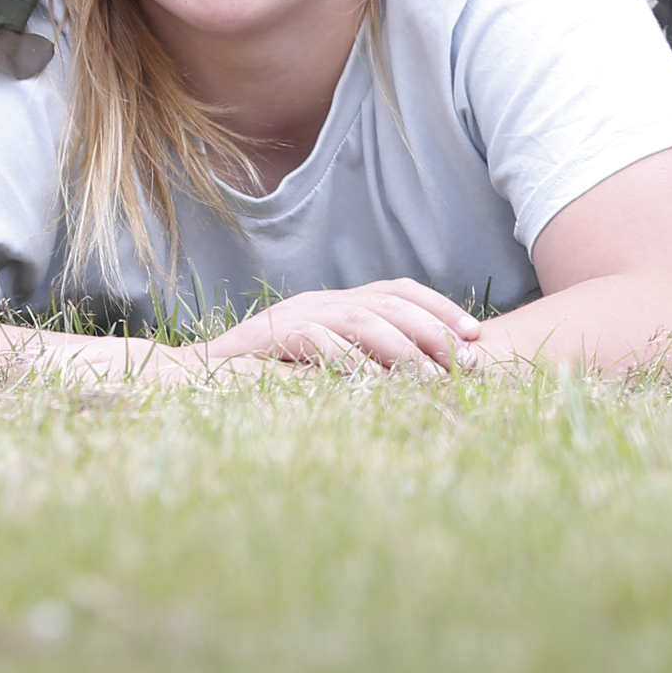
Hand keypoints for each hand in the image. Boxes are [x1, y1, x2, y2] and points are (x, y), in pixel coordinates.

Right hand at [189, 279, 485, 375]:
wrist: (196, 374)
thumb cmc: (262, 375)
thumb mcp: (319, 362)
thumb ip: (360, 358)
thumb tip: (420, 375)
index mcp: (335, 301)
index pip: (397, 290)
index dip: (439, 307)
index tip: (475, 333)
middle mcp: (321, 300)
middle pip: (388, 303)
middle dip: (434, 330)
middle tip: (467, 361)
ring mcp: (297, 314)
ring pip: (361, 319)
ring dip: (402, 348)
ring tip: (432, 379)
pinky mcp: (273, 336)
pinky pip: (319, 341)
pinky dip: (351, 360)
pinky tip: (376, 382)